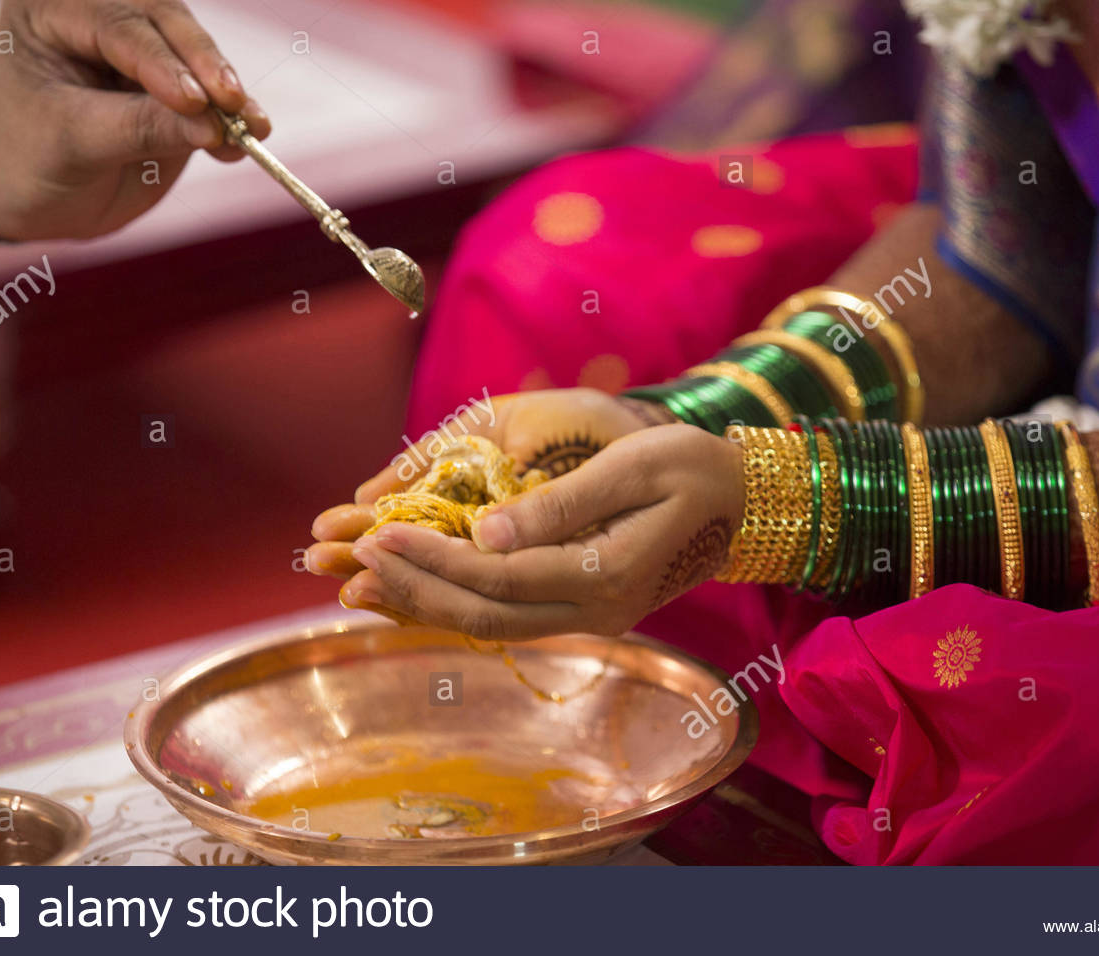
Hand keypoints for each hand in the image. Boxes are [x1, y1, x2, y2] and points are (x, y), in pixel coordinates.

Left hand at [0, 0, 270, 239]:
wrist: (34, 197)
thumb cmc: (32, 161)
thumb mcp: (76, 144)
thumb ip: (140, 128)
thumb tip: (212, 126)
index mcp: (52, 10)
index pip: (116, 26)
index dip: (160, 62)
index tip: (195, 102)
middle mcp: (98, 16)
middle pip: (164, 22)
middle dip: (204, 63)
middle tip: (232, 102)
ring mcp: (141, 50)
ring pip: (197, 52)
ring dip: (228, 91)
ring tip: (251, 127)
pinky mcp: (176, 85)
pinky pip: (214, 93)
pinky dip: (235, 115)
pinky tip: (252, 135)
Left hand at [311, 423, 744, 638]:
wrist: (742, 503)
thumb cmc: (692, 470)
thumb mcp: (632, 468)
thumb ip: (561, 504)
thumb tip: (485, 532)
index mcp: (607, 574)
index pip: (499, 577)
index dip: (435, 559)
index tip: (381, 533)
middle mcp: (596, 611)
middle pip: (485, 617)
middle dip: (416, 591)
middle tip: (357, 562)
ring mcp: (591, 619)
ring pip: (493, 628)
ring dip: (428, 609)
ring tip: (367, 588)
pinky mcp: (583, 610)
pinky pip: (509, 620)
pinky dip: (458, 608)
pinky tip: (420, 594)